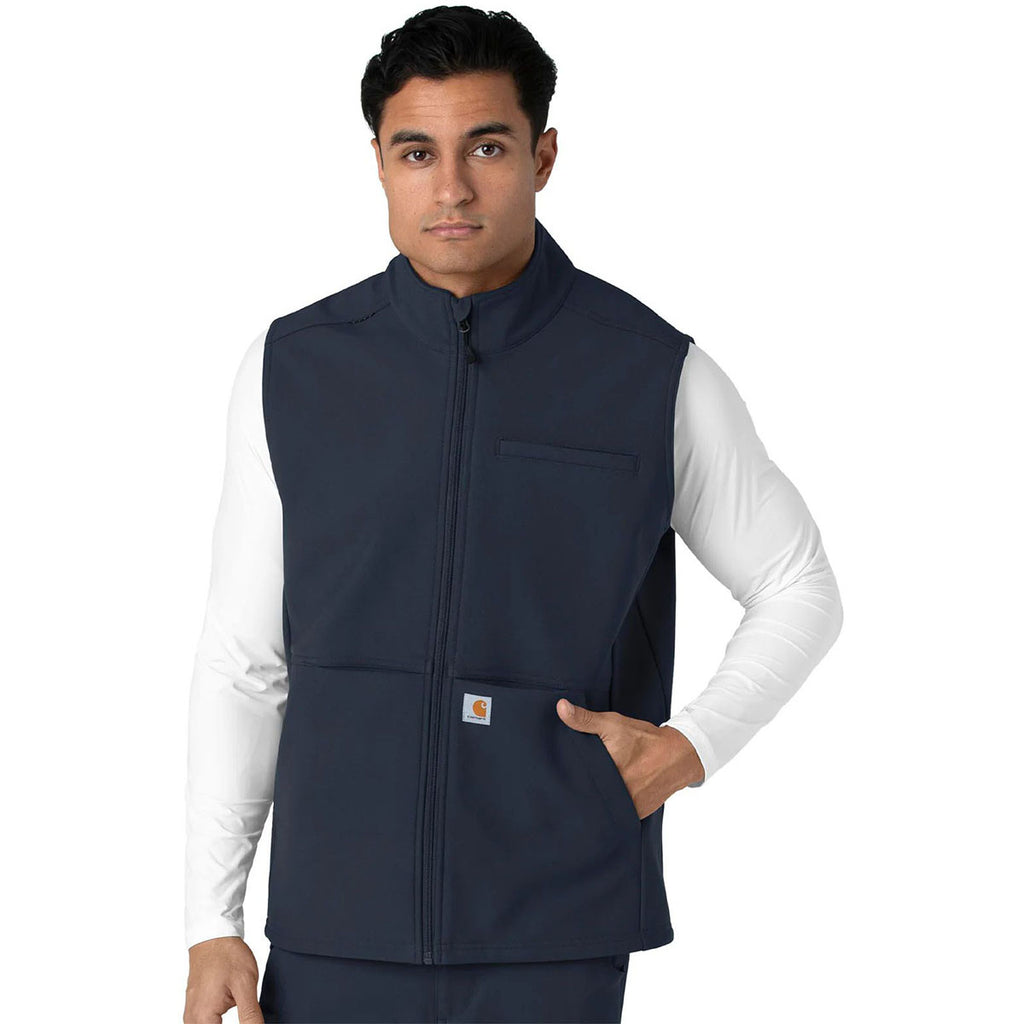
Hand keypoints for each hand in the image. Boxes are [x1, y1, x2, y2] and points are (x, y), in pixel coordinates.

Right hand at [183, 936, 263, 1023]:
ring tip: (240, 1008)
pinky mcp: (194, 1007)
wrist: (213, 935)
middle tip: (246, 1012)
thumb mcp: (245, 985)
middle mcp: (192, 1020)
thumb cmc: (227, 955)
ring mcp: (191, 1014)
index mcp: (203, 1018)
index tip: (250, 1020)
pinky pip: (204, 1023)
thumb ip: (250, 1015)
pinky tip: (233, 1010)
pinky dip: (217, 1022)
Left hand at [555, 698, 704, 817]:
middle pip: (588, 798)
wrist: (677, 755)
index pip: (576, 784)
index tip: (557, 779)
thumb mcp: (612, 724)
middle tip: (573, 784)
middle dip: (580, 792)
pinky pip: (617, 814)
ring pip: (602, 809)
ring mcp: (627, 807)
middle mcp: (617, 794)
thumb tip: (560, 707)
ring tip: (590, 792)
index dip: (566, 782)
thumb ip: (585, 719)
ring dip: (596, 802)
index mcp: (607, 774)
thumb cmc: (643, 738)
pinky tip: (606, 798)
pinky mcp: (636, 814)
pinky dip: (611, 808)